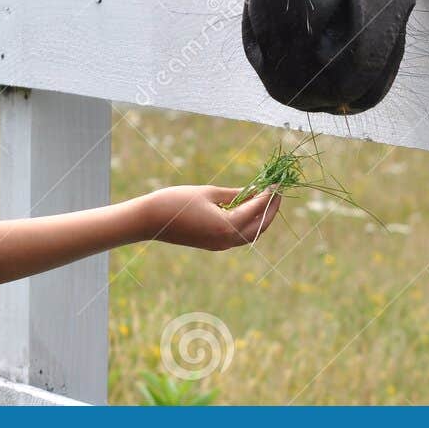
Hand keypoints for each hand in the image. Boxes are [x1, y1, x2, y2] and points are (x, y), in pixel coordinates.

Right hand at [141, 185, 281, 250]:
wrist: (151, 221)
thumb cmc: (177, 201)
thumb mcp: (208, 193)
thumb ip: (234, 194)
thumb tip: (255, 191)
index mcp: (228, 226)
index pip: (257, 209)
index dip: (269, 194)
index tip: (277, 182)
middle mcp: (227, 240)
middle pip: (260, 227)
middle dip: (271, 209)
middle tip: (277, 191)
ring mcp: (221, 245)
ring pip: (251, 234)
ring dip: (261, 218)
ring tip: (266, 198)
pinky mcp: (213, 245)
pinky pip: (239, 235)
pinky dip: (248, 223)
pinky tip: (248, 208)